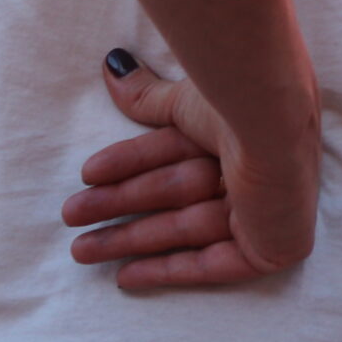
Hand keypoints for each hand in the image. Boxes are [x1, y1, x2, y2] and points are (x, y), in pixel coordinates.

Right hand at [60, 50, 318, 289]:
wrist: (269, 121)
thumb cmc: (233, 101)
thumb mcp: (182, 101)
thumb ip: (148, 96)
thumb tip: (112, 64)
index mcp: (241, 135)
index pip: (175, 154)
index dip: (129, 165)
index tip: (86, 176)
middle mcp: (254, 172)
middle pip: (175, 195)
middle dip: (120, 206)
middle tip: (71, 216)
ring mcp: (263, 213)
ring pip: (183, 230)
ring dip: (129, 241)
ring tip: (79, 250)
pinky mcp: (269, 248)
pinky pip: (210, 265)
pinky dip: (167, 269)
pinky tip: (124, 277)